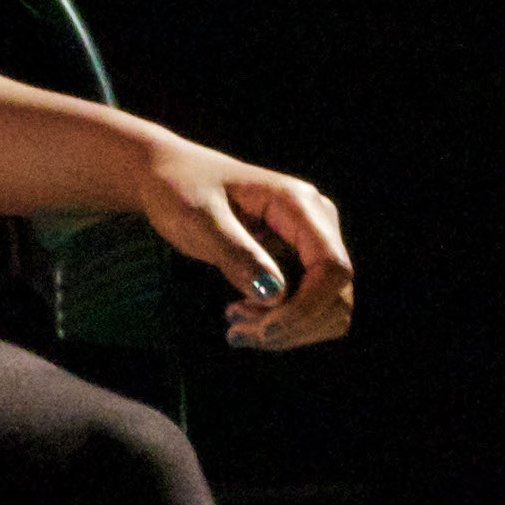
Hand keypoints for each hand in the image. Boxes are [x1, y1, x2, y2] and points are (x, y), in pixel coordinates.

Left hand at [138, 141, 353, 350]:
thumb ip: (237, 255)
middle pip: (336, 294)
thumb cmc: (181, 187)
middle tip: (237, 330)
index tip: (264, 331)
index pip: (332, 267)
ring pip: (327, 307)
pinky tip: (244, 313)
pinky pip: (309, 305)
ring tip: (237, 323)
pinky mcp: (300, 259)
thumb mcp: (198, 220)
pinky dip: (282, 323)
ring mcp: (311, 241)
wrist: (169, 172)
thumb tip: (275, 297)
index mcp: (299, 204)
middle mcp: (317, 221)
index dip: (306, 309)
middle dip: (292, 325)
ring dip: (287, 329)